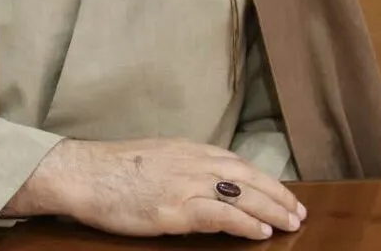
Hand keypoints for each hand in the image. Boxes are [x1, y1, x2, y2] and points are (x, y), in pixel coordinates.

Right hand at [4, 137, 305, 240]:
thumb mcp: (154, 157)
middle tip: (298, 212)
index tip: (282, 193)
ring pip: (241, 195)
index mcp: (187, 148)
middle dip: (277, 194)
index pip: (237, 162)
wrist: (81, 172)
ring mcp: (184, 184)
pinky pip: (220, 215)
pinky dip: (244, 223)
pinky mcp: (174, 209)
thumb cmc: (110, 169)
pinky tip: (260, 233)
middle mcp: (191, 162)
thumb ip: (181, 165)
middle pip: (247, 176)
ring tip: (290, 223)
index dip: (264, 179)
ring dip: (270, 209)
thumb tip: (202, 181)